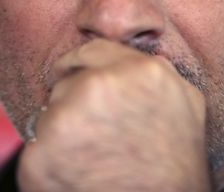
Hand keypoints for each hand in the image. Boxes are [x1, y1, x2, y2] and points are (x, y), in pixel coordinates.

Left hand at [17, 39, 210, 191]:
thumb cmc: (176, 165)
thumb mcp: (186, 105)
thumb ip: (160, 74)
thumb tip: (141, 62)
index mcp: (139, 71)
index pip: (91, 51)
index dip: (76, 62)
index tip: (65, 71)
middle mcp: (100, 87)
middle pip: (68, 84)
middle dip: (74, 103)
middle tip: (90, 132)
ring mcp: (67, 118)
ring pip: (51, 114)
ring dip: (63, 131)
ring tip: (90, 157)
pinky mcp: (41, 152)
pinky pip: (37, 146)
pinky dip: (50, 159)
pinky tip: (76, 172)